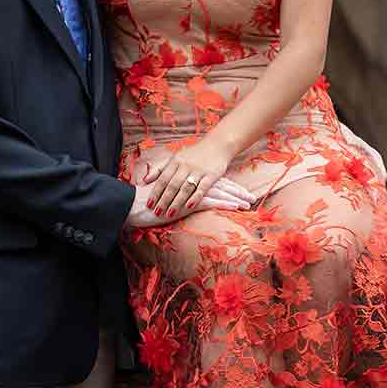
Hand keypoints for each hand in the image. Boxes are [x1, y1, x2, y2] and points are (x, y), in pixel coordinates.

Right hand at [125, 174, 252, 227]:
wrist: (135, 202)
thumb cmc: (147, 200)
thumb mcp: (164, 195)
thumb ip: (173, 192)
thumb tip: (180, 193)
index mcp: (187, 181)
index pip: (211, 182)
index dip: (226, 186)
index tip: (239, 190)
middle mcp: (191, 184)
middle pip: (220, 186)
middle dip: (236, 192)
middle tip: (251, 197)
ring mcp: (191, 192)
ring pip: (219, 193)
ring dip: (235, 197)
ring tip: (249, 202)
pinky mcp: (190, 202)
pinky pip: (212, 201)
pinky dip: (226, 203)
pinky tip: (237, 206)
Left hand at [143, 140, 240, 219]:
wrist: (217, 145)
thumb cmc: (194, 154)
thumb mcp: (175, 157)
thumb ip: (160, 168)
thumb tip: (144, 180)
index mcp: (175, 161)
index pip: (162, 179)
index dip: (155, 192)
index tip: (149, 205)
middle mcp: (185, 166)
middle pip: (172, 185)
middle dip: (164, 200)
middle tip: (157, 213)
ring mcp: (198, 171)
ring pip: (185, 188)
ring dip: (177, 202)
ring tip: (170, 214)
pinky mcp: (211, 175)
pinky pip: (202, 188)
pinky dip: (195, 197)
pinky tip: (188, 206)